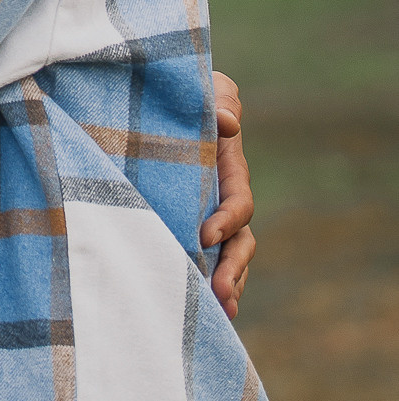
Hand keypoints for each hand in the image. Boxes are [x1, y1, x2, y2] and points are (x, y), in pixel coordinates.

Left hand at [201, 71, 254, 319]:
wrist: (161, 99)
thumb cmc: (186, 92)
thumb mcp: (206, 89)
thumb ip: (219, 102)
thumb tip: (227, 122)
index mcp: (230, 171)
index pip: (239, 203)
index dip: (227, 220)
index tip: (205, 235)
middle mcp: (222, 199)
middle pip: (239, 242)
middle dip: (232, 269)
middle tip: (219, 292)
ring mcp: (206, 215)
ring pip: (226, 258)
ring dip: (225, 285)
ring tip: (218, 311)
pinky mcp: (183, 224)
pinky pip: (200, 257)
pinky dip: (199, 281)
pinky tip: (194, 306)